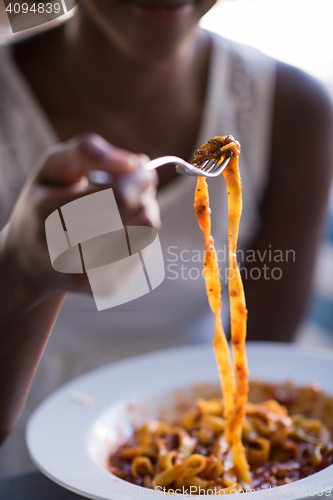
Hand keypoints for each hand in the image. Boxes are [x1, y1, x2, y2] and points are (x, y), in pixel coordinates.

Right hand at [0, 134, 159, 297]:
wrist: (29, 260)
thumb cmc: (46, 203)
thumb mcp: (54, 168)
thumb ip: (89, 153)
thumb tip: (138, 162)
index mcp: (48, 213)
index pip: (119, 197)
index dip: (139, 179)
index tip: (141, 167)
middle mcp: (64, 251)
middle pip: (141, 215)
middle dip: (143, 195)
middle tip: (132, 188)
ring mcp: (87, 275)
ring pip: (147, 233)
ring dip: (144, 214)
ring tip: (123, 209)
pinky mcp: (103, 289)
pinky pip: (144, 252)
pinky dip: (139, 236)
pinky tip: (119, 233)